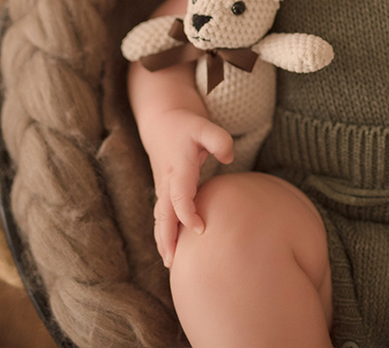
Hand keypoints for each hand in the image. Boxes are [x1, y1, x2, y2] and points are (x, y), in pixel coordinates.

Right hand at [144, 108, 233, 267]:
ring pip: (159, 219)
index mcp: (178, 170)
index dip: (187, 214)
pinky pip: (162, 217)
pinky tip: (170, 251)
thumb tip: (229, 158)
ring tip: (170, 264)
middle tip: (173, 262)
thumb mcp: (204, 125)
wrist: (162, 123)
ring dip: (163, 240)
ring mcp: (163, 190)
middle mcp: (167, 184)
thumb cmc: (186, 127)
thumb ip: (219, 139)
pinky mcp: (164, 193)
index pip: (179, 197)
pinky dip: (163, 234)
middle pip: (163, 216)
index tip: (200, 229)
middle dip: (167, 238)